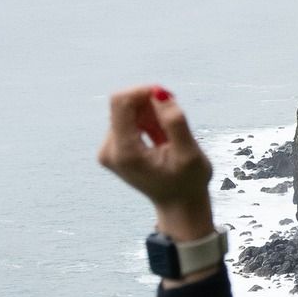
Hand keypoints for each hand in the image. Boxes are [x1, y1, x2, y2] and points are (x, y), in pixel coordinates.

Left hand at [98, 85, 214, 239]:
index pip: (120, 103)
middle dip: (150, 106)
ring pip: (127, 112)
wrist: (178, 205)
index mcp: (125, 153)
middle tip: (172, 124)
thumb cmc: (188, 182)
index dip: (143, 91)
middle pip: (123, 106)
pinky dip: (146, 122)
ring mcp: (108, 151)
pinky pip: (127, 120)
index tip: (167, 97)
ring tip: (167, 137)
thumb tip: (159, 94)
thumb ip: (175, 122)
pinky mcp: (112, 149)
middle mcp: (109, 151)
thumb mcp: (189, 153)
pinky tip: (159, 138)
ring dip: (150, 115)